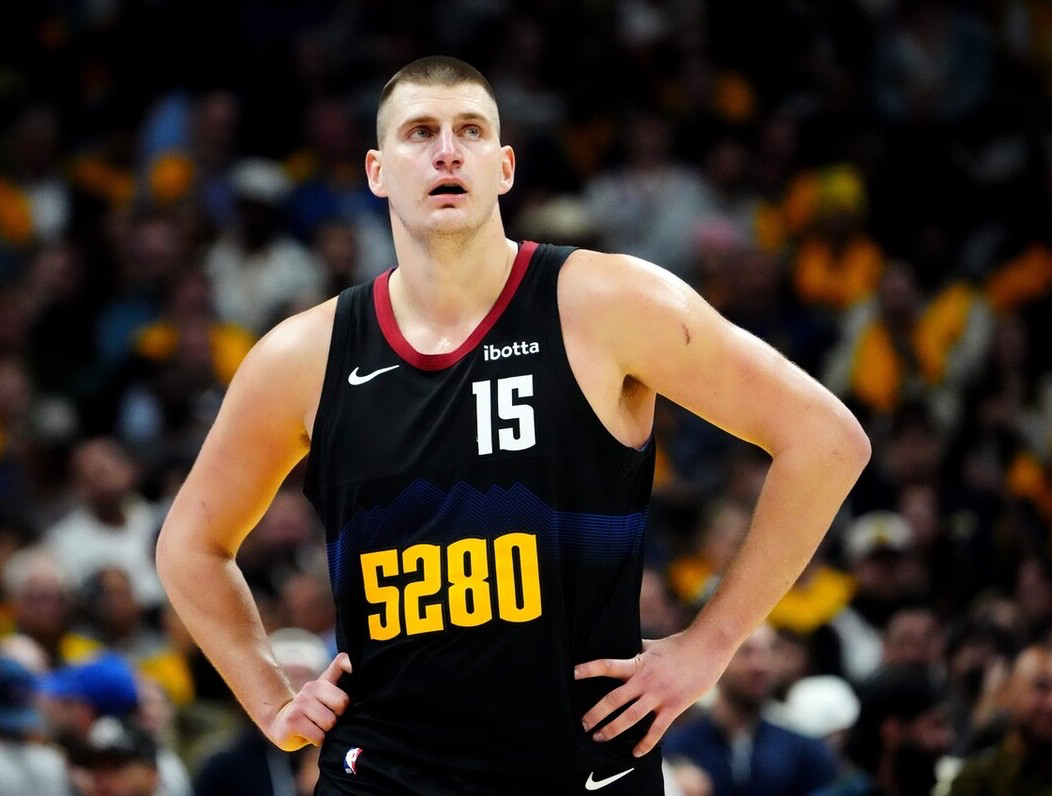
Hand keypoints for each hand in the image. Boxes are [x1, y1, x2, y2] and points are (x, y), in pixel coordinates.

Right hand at [266, 653, 352, 750]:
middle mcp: (312, 688)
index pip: (341, 663)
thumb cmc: (311, 714)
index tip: (355, 670)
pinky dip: (318, 740)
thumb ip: (342, 690)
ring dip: (327, 731)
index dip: (351, 664)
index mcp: (324, 681)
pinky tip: (310, 735)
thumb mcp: (326, 698)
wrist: (281, 723)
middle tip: (329, 719)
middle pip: (342, 702)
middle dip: (339, 716)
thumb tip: (361, 691)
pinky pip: (319, 736)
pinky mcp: (293, 720)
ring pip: (330, 722)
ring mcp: (301, 702)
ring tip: (317, 727)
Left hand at [575, 633, 724, 757]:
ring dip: (613, 730)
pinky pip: (656, 730)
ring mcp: (659, 696)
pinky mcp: (673, 707)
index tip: (573, 674)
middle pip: (614, 699)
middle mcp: (645, 681)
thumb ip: (636, 650)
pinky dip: (645, 744)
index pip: (608, 666)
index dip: (590, 669)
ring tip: (599, 738)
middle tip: (582, 725)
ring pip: (631, 717)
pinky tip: (635, 753)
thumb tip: (622, 644)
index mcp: (637, 664)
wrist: (706, 649)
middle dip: (596, 714)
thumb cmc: (678, 645)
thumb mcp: (652, 645)